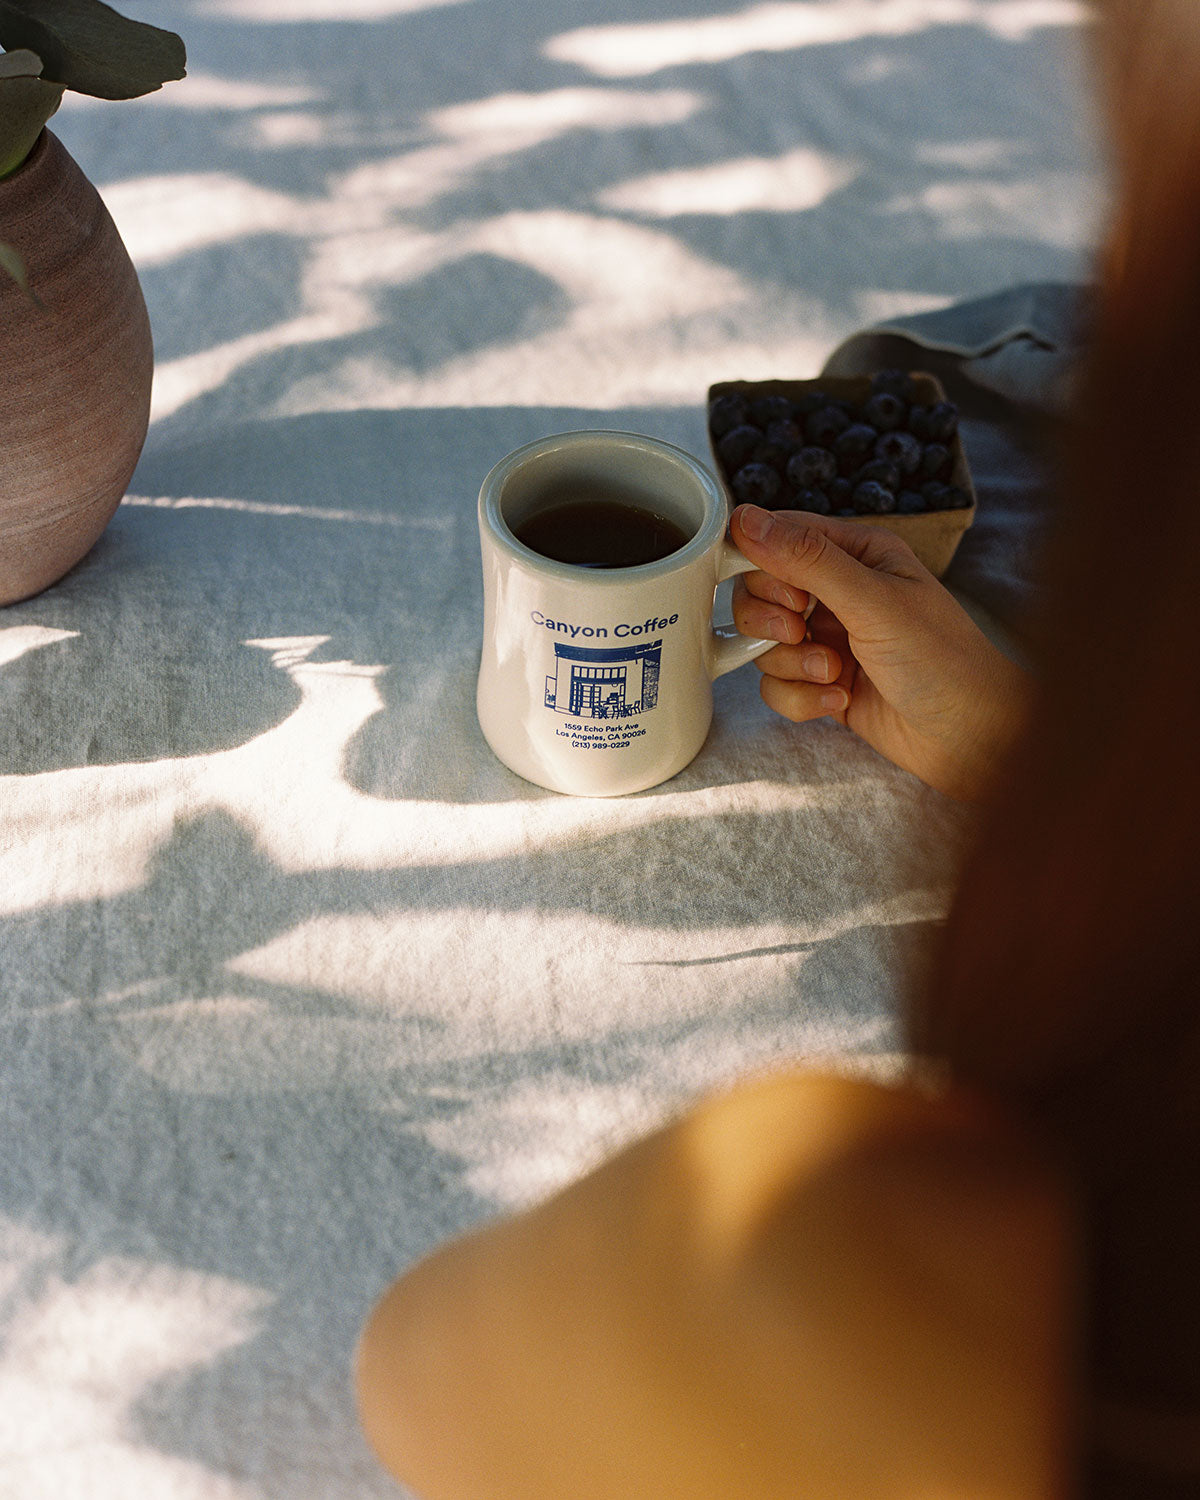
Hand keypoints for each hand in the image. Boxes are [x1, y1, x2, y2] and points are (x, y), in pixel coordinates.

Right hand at [729, 504, 1029, 799]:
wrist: (969, 736)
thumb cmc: (942, 659)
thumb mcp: (873, 599)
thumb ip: (806, 558)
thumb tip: (747, 519)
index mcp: (855, 553)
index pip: (778, 537)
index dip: (763, 565)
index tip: (785, 596)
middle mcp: (837, 591)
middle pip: (759, 592)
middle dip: (771, 621)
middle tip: (801, 633)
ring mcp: (829, 638)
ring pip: (764, 644)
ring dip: (793, 664)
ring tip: (835, 672)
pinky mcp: (821, 682)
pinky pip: (776, 685)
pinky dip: (801, 698)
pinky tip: (841, 698)